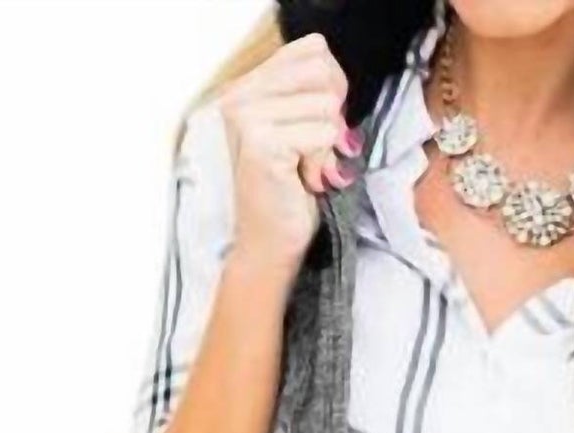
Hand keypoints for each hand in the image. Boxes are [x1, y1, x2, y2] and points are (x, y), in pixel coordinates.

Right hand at [214, 32, 359, 274]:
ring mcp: (247, 118)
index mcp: (247, 86)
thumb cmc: (291, 188)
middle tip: (313, 149)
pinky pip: (323, 134)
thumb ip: (313, 90)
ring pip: (327, 106)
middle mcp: (240, 96)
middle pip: (323, 73)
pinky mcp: (262, 144)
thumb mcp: (302, 127)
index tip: (318, 125)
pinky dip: (323, 162)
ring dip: (327, 144)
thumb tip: (333, 72)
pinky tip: (303, 179)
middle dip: (332, 115)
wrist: (270, 242)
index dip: (332, 87)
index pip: (313, 49)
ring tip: (305, 168)